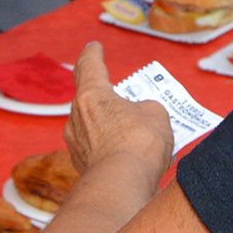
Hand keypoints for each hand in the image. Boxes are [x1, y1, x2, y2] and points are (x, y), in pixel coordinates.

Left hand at [64, 42, 173, 174]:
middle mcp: (76, 117)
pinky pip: (97, 149)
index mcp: (92, 94)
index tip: (93, 47)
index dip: (93, 54)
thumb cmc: (139, 142)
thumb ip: (146, 108)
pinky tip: (129, 156)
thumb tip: (140, 116)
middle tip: (124, 96)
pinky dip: (111, 147)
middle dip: (107, 97)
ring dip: (110, 125)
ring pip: (94, 127)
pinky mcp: (81, 166)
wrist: (121, 186)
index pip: (89, 66)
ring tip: (134, 131)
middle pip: (91, 99)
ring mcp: (76, 143)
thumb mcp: (156, 113)